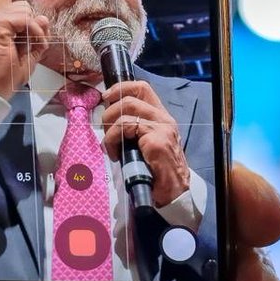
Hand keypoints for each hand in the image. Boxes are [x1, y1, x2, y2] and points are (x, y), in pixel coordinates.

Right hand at [0, 0, 50, 97]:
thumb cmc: (10, 72)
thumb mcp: (30, 50)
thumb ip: (37, 32)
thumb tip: (43, 17)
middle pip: (24, 5)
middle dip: (34, 24)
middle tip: (31, 43)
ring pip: (26, 11)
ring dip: (35, 30)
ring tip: (29, 46)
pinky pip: (26, 20)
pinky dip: (33, 32)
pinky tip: (30, 43)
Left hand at [101, 80, 189, 205]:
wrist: (174, 193)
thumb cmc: (157, 171)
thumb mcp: (145, 143)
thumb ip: (134, 128)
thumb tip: (108, 118)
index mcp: (161, 117)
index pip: (142, 88)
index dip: (120, 88)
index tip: (106, 98)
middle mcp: (163, 119)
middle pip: (130, 97)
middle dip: (109, 112)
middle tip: (105, 131)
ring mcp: (161, 129)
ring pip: (125, 112)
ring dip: (110, 130)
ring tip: (111, 147)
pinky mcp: (156, 141)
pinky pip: (125, 129)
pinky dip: (113, 141)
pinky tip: (116, 155)